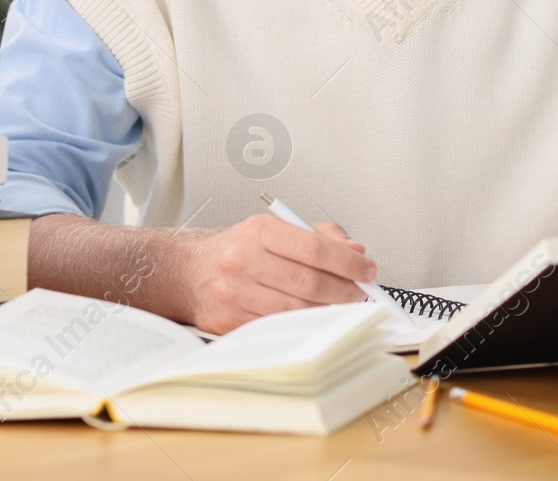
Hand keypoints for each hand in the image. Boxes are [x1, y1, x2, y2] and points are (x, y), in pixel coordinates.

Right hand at [179, 215, 377, 333]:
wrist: (189, 272)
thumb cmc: (238, 249)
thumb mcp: (275, 228)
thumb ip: (320, 235)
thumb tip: (356, 251)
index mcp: (258, 231)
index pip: (314, 247)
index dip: (348, 262)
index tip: (368, 269)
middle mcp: (243, 260)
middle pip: (309, 283)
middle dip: (344, 290)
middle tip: (360, 292)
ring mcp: (234, 294)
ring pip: (296, 310)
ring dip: (327, 310)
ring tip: (340, 304)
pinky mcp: (229, 323)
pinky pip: (278, 328)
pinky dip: (302, 325)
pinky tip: (313, 317)